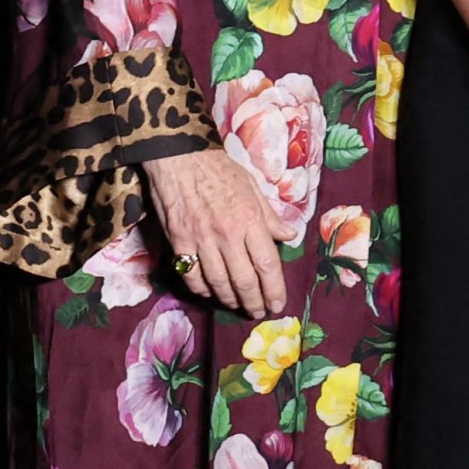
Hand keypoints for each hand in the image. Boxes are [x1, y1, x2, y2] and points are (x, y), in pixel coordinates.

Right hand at [141, 148, 290, 315]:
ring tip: (237, 305)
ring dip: (230, 300)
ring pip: (218, 282)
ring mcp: (202, 240)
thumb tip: (289, 236)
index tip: (277, 304)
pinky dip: (201, 288)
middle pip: (244, 280)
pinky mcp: (179, 241)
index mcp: (250, 220)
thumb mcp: (252, 186)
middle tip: (258, 312)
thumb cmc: (218, 169)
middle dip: (254, 302)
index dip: (274, 289)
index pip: (268, 264)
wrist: (179, 156)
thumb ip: (270, 215)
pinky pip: (191, 275)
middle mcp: (228, 234)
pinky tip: (209, 292)